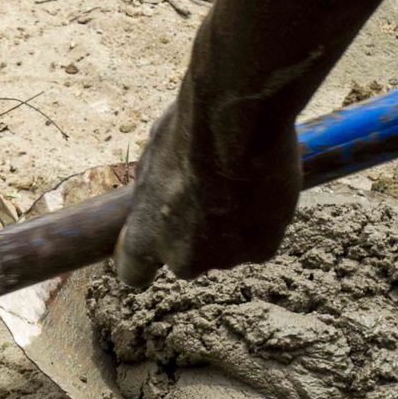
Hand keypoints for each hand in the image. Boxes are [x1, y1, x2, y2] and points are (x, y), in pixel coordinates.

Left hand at [113, 78, 300, 285]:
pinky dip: (262, 222)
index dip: (147, 256)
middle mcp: (181, 260)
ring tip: (239, 185)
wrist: (238, 127)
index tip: (157, 238)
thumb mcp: (151, 160)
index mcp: (143, 240)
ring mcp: (223, 259)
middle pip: (187, 259)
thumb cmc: (188, 134)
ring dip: (231, 226)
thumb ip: (154, 193)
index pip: (134, 272)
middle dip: (195, 235)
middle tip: (209, 195)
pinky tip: (262, 190)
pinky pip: (259, 241)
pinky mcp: (260, 250)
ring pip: (226, 248)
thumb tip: (161, 192)